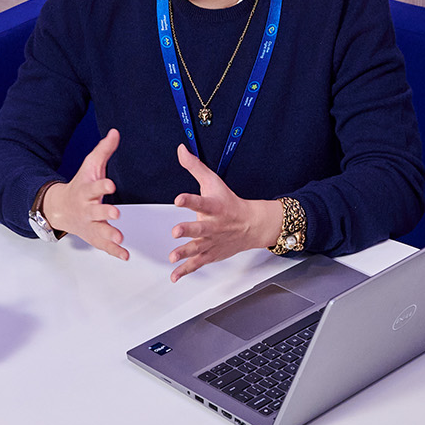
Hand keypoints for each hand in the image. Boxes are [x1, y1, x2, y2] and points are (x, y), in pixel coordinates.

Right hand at [40, 128, 126, 260]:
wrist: (60, 208)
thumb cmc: (79, 186)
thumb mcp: (89, 166)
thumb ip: (103, 151)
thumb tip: (115, 132)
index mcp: (86, 191)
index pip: (94, 187)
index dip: (102, 186)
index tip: (110, 184)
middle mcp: (86, 209)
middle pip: (95, 211)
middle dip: (105, 213)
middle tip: (116, 213)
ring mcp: (89, 224)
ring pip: (99, 231)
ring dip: (109, 235)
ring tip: (119, 238)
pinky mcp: (94, 236)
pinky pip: (103, 246)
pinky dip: (113, 251)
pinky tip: (124, 255)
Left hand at [168, 145, 279, 281]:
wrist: (252, 224)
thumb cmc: (229, 202)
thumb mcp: (213, 181)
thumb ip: (195, 167)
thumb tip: (181, 149)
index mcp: (215, 207)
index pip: (202, 201)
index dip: (190, 200)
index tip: (178, 198)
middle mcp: (214, 225)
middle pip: (201, 228)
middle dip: (189, 230)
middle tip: (176, 231)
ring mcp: (213, 241)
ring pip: (198, 248)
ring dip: (185, 253)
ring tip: (173, 256)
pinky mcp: (211, 253)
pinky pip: (197, 263)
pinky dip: (186, 271)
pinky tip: (174, 275)